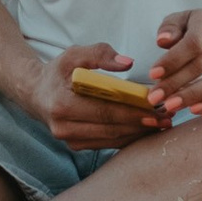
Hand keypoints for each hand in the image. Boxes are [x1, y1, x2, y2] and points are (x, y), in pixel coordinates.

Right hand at [39, 42, 163, 149]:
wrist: (35, 93)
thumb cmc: (58, 71)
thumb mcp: (74, 54)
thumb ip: (100, 54)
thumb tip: (127, 63)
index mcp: (62, 105)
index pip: (104, 111)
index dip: (131, 112)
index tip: (155, 108)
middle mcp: (64, 128)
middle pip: (110, 129)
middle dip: (141, 124)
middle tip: (166, 118)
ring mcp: (70, 140)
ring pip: (111, 140)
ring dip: (138, 134)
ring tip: (162, 124)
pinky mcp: (76, 146)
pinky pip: (107, 144)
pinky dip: (128, 138)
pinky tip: (146, 129)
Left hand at [150, 7, 201, 119]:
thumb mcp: (186, 19)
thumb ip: (171, 28)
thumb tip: (162, 41)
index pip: (192, 43)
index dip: (172, 60)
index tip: (153, 75)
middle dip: (175, 83)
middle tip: (155, 98)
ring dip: (192, 96)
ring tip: (171, 106)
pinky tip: (194, 110)